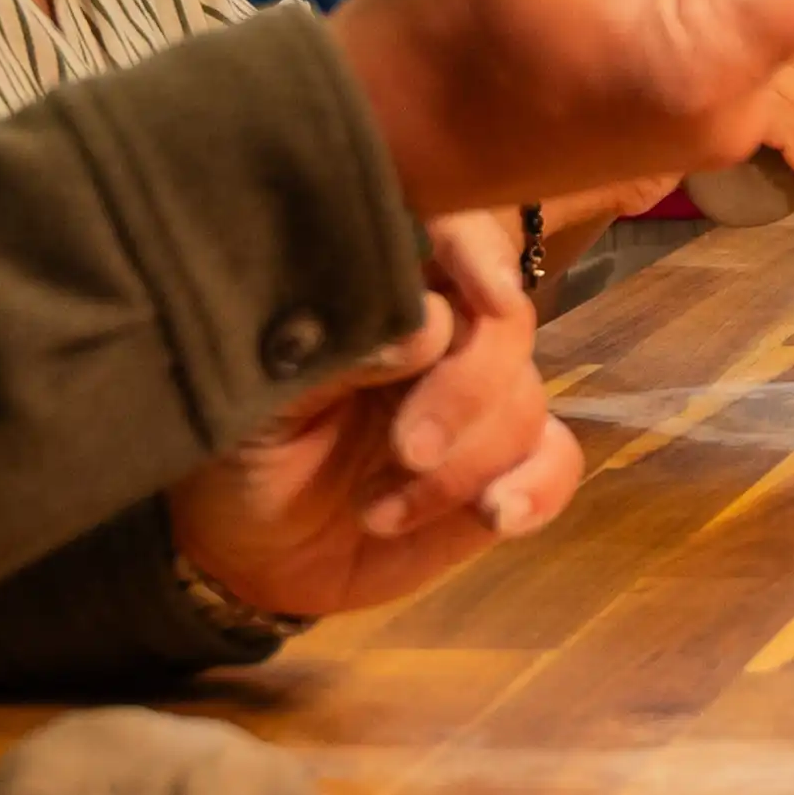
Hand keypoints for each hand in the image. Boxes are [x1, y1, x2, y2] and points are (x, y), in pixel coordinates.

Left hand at [168, 215, 586, 620]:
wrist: (247, 559)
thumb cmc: (237, 459)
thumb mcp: (257, 404)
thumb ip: (336, 356)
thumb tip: (429, 325)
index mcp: (381, 300)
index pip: (448, 235)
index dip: (477, 251)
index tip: (487, 296)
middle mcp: (441, 340)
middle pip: (505, 328)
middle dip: (466, 392)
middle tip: (408, 449)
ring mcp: (477, 406)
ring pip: (526, 403)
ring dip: (464, 466)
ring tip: (380, 511)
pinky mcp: (501, 472)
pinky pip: (555, 463)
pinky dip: (537, 489)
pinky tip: (495, 516)